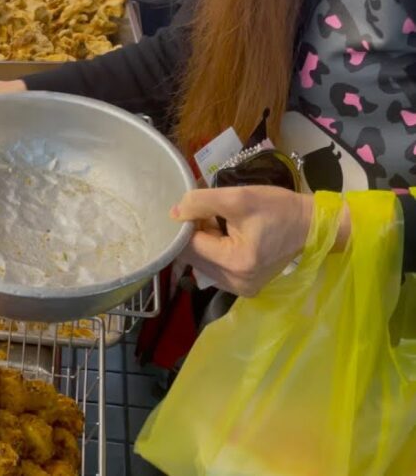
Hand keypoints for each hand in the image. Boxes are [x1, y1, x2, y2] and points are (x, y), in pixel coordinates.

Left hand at [172, 187, 335, 296]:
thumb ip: (201, 202)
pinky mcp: (244, 287)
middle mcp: (235, 284)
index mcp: (235, 264)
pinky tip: (224, 235)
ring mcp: (240, 289)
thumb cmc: (279, 209)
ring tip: (218, 222)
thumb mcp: (239, 198)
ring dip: (203, 242)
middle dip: (194, 234)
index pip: (190, 246)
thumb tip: (174, 214)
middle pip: (193, 257)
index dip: (186, 224)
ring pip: (201, 263)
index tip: (194, 207)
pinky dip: (213, 250)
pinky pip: (215, 267)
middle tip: (207, 213)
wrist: (312, 225)